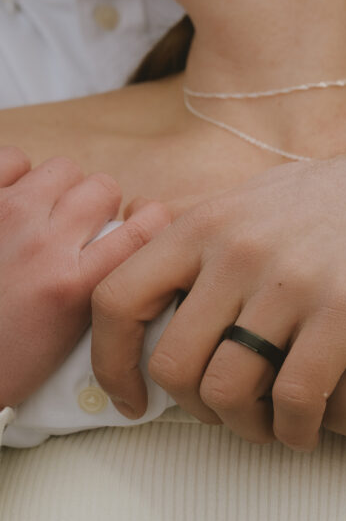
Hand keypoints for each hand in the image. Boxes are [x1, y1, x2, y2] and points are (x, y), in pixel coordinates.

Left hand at [0, 148, 169, 407]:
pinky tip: (15, 202)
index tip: (144, 230)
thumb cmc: (1, 362)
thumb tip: (125, 253)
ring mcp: (5, 217)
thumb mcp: (66, 339)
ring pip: (64, 170)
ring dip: (61, 190)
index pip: (146, 229)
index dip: (155, 222)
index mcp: (74, 285)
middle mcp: (43, 245)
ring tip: (44, 217)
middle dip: (99, 208)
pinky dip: (18, 173)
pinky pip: (13, 159)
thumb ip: (100, 290)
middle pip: (103, 188)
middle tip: (80, 233)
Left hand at [92, 112, 345, 450]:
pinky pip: (297, 396)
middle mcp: (238, 249)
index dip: (110, 363)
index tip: (132, 398)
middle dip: (191, 407)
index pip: (116, 299)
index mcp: (207, 222)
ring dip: (243, 426)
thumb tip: (154, 261)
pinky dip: (294, 430)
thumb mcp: (261, 197)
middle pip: (172, 361)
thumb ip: (205, 231)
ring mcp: (292, 280)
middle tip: (223, 415)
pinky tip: (306, 430)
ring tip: (268, 426)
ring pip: (228, 388)